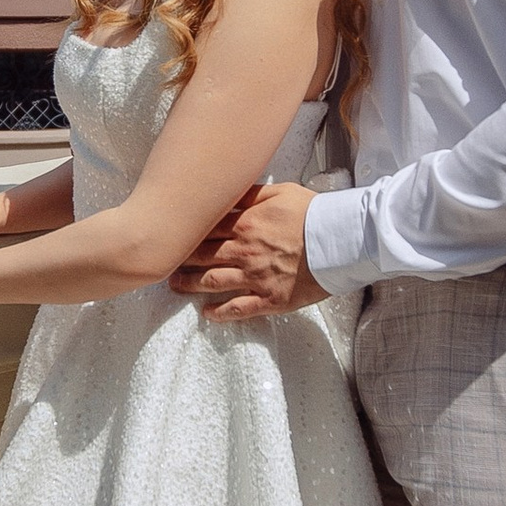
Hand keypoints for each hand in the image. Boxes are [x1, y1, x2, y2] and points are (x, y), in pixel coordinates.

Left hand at [170, 179, 322, 320]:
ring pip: (212, 282)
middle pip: (201, 256)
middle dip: (180, 260)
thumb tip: (227, 191)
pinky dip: (219, 313)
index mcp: (244, 224)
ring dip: (190, 285)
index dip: (185, 233)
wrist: (341, 240)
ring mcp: (254, 277)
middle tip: (165, 263)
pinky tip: (208, 314)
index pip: (204, 229)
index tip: (171, 235)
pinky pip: (238, 309)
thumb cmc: (314, 213)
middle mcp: (243, 252)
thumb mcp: (281, 192)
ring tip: (176, 286)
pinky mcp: (269, 299)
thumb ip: (250, 193)